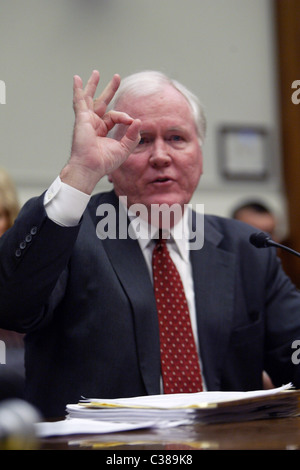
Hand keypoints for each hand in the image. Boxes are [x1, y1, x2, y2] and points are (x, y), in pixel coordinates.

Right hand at [60, 70, 140, 193]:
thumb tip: (138, 121)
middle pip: (102, 102)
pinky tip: (77, 79)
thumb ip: (132, 135)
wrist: (91, 166)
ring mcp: (86, 120)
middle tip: (117, 77)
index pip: (115, 116)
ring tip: (96, 73)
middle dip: (110, 89)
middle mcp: (94, 124)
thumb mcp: (124, 148)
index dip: (124, 117)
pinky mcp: (82, 118)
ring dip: (93, 85)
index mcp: (102, 130)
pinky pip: (79, 101)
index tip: (131, 121)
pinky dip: (78, 90)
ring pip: (89, 98)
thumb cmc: (104, 162)